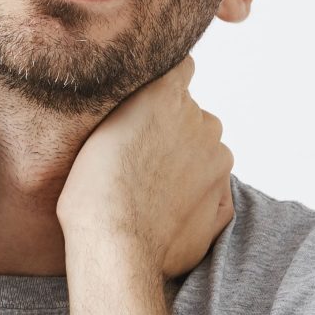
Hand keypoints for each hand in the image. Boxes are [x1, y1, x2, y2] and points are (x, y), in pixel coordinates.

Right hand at [55, 53, 234, 280]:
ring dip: (188, 166)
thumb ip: (131, 108)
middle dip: (174, 133)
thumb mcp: (99, 128)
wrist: (114, 246)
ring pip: (206, 154)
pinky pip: (214, 190)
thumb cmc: (92, 190)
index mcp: (166, 94)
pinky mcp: (223, 200)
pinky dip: (197, 199)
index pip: (181, 68)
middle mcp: (201, 120)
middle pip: (193, 117)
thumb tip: (141, 108)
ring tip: (151, 193)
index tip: (150, 106)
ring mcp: (218, 161)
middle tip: (140, 161)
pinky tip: (166, 214)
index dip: (166, 88)